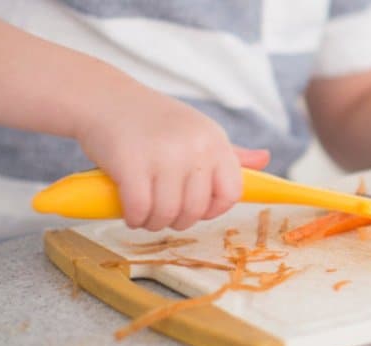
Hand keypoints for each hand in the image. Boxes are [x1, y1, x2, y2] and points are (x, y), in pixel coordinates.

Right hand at [75, 89, 269, 230]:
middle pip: (196, 210)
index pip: (231, 193)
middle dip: (178, 220)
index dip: (213, 209)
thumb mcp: (198, 130)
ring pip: (167, 214)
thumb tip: (265, 159)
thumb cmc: (153, 120)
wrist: (105, 98)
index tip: (195, 207)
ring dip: (153, 222)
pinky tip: (130, 211)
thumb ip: (230, 153)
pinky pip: (140, 210)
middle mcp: (194, 147)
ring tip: (144, 213)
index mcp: (214, 141)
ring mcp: (164, 155)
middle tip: (162, 211)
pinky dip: (134, 218)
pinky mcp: (131, 164)